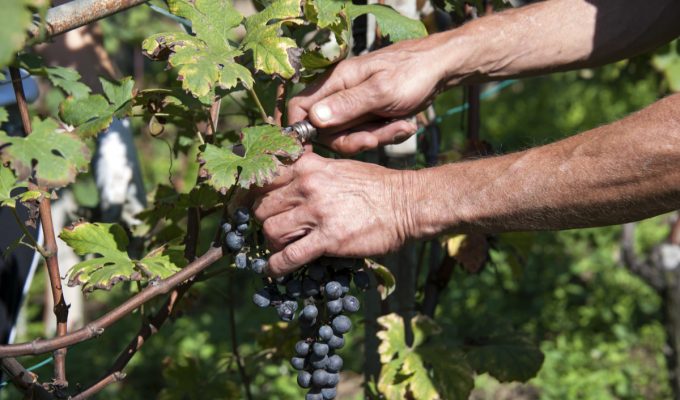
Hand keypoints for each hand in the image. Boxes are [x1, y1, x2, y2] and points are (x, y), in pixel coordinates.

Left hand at [252, 153, 410, 275]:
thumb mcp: (339, 167)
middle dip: (264, 221)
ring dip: (272, 244)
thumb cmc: (376, 186)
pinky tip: (275, 270)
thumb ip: (311, 172)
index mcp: (309, 166)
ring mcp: (317, 212)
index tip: (256, 207)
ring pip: (271, 231)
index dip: (254, 195)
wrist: (407, 203)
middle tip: (275, 230)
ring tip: (283, 248)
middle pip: (262, 207)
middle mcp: (308, 186)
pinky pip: (289, 256)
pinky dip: (276, 266)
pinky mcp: (328, 239)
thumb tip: (288, 183)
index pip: (264, 178)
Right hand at [288, 35, 447, 154]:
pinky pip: (368, 133)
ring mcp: (354, 104)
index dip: (301, 131)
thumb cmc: (412, 73)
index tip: (313, 152)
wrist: (442, 68)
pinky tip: (406, 126)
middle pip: (327, 130)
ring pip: (350, 135)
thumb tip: (313, 120)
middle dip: (354, 140)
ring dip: (376, 137)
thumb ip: (347, 106)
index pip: (300, 107)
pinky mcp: (369, 113)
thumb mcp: (381, 91)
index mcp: (336, 81)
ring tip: (403, 127)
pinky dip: (386, 134)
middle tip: (379, 137)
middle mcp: (340, 93)